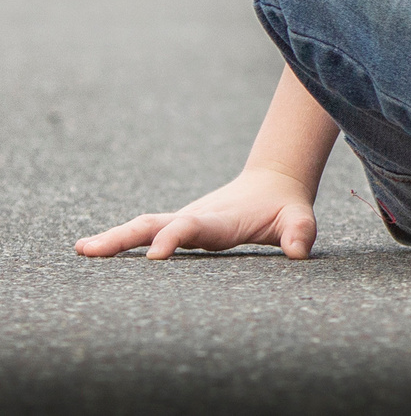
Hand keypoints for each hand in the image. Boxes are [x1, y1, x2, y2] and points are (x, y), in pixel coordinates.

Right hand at [74, 163, 319, 260]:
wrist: (273, 183)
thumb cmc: (285, 207)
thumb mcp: (299, 218)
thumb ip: (299, 232)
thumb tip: (298, 252)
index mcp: (220, 220)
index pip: (193, 227)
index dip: (175, 237)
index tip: (156, 255)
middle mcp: (195, 219)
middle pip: (155, 225)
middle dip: (124, 238)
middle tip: (90, 250)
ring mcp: (184, 222)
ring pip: (144, 227)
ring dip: (114, 239)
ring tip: (82, 250)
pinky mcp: (179, 227)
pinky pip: (146, 233)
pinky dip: (120, 240)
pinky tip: (92, 250)